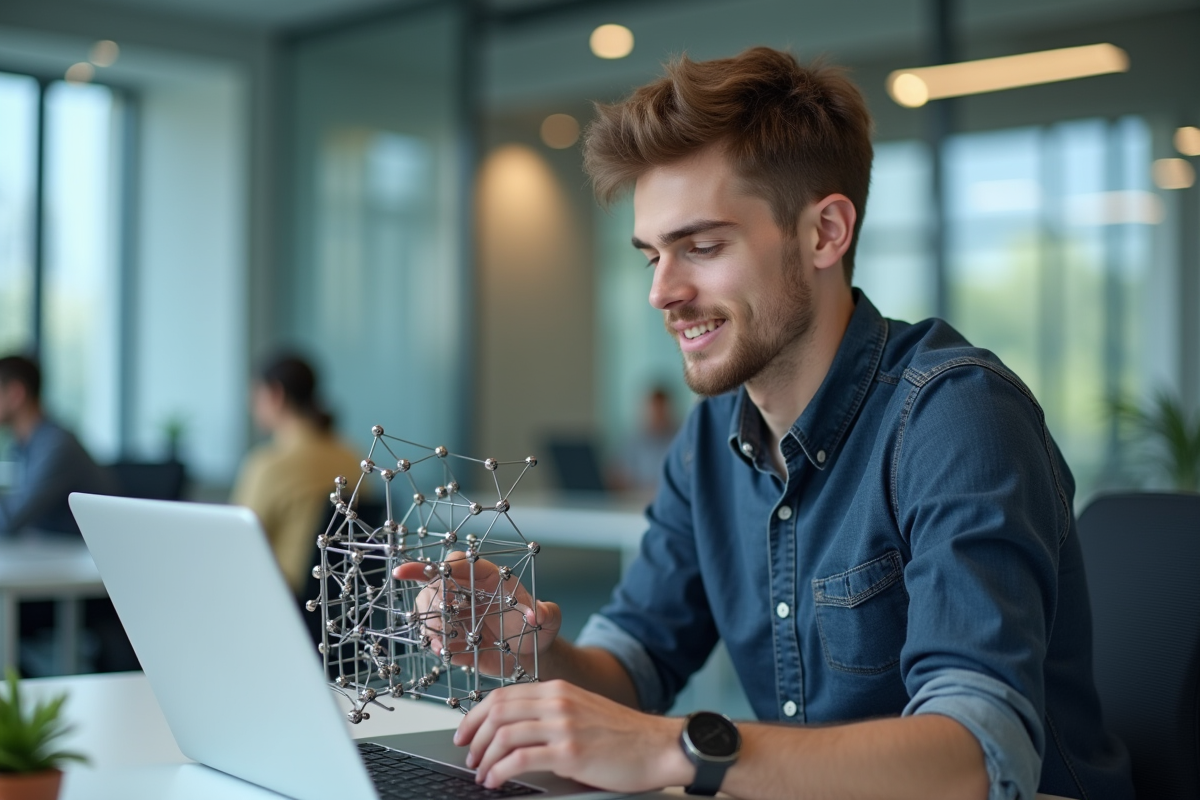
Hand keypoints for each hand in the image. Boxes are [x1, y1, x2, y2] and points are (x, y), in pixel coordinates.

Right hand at [393, 551, 561, 677]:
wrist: (531, 656)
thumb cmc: (540, 631)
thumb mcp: (549, 621)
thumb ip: (547, 614)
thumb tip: (537, 614)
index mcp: (489, 579)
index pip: (458, 563)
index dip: (436, 566)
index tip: (412, 571)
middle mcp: (468, 592)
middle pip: (435, 584)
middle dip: (432, 600)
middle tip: (442, 620)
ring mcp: (457, 613)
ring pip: (427, 608)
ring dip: (430, 624)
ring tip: (444, 643)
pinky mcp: (452, 636)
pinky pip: (432, 636)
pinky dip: (436, 644)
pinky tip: (450, 652)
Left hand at [454, 680, 691, 791]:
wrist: (658, 746)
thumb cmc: (623, 735)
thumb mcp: (583, 712)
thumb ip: (551, 714)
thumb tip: (515, 731)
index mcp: (558, 691)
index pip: (504, 695)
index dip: (476, 714)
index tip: (466, 732)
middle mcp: (558, 702)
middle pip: (498, 711)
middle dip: (474, 735)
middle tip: (467, 755)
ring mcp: (563, 726)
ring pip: (504, 735)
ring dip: (484, 757)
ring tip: (481, 773)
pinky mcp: (569, 752)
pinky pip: (519, 760)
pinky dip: (499, 771)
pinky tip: (496, 781)